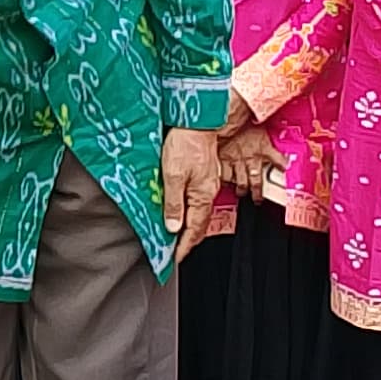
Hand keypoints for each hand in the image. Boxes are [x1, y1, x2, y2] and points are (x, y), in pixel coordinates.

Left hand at [161, 126, 224, 262]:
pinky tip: (182, 212)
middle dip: (187, 241)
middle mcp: (207, 192)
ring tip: (176, 237)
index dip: (184, 246)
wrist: (197, 122)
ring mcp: (208, 184)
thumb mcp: (173, 175)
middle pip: (199, 225)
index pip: (194, 230)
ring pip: (199, 213)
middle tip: (175, 252)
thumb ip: (173, 203)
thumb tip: (173, 227)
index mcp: (202, 196)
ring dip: (189, 227)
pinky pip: (198, 201)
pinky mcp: (204, 175)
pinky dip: (190, 212)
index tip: (174, 258)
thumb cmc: (185, 144)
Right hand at [218, 122, 280, 195]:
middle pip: (256, 181)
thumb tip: (274, 128)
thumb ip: (266, 131)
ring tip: (241, 193)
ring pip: (240, 182)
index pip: (278, 161)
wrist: (224, 115)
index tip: (283, 169)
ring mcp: (236, 160)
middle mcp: (250, 158)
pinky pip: (224, 175)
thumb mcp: (259, 122)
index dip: (282, 166)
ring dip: (241, 189)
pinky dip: (224, 180)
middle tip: (258, 199)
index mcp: (263, 148)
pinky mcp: (223, 159)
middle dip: (257, 193)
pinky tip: (224, 182)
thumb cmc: (242, 118)